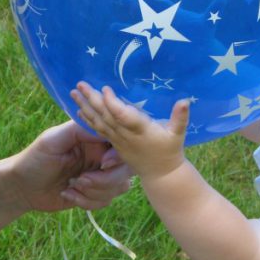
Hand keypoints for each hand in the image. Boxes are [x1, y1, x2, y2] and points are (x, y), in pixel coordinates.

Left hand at [10, 117, 131, 211]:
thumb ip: (79, 130)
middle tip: (80, 180)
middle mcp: (101, 155)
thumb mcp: (53, 139)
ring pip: (119, 187)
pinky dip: (87, 202)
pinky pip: (106, 201)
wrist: (21, 187)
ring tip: (71, 186)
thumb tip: (105, 130)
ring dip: (94, 192)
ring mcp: (100, 175)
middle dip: (105, 180)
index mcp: (93, 138)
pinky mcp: (96, 194)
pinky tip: (68, 195)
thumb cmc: (34, 159)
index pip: (120, 144)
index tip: (103, 164)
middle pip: (125, 169)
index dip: (117, 156)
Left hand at [71, 82, 187, 179]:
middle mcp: (126, 136)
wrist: (161, 175)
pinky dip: (88, 120)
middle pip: (106, 116)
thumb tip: (185, 101)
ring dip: (85, 107)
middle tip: (80, 84)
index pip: (123, 116)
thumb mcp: (178, 135)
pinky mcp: (114, 144)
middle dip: (92, 100)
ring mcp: (118, 141)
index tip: (104, 89)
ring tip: (74, 93)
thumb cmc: (171, 152)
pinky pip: (98, 130)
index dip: (113, 103)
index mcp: (141, 131)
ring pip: (98, 123)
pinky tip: (79, 109)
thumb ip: (180, 118)